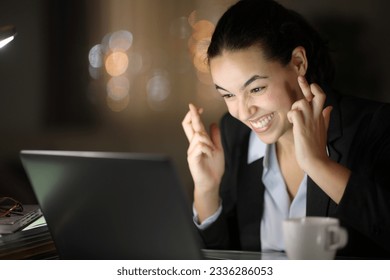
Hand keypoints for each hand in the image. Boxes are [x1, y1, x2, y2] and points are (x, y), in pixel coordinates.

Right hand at [182, 104, 223, 220]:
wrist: (212, 182)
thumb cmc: (213, 168)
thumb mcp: (218, 149)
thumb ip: (215, 137)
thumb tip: (214, 123)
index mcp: (198, 142)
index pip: (193, 125)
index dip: (194, 116)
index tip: (199, 108)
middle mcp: (193, 145)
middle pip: (189, 126)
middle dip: (192, 115)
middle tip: (193, 107)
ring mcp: (191, 151)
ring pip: (198, 136)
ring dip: (207, 140)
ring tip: (212, 149)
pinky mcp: (192, 158)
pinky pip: (199, 146)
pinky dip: (206, 147)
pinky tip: (209, 153)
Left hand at [287, 76, 332, 172]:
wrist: (315, 160)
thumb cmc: (317, 147)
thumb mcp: (323, 129)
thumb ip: (326, 117)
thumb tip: (330, 108)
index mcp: (320, 116)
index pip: (320, 97)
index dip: (315, 88)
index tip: (309, 83)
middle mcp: (316, 116)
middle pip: (316, 95)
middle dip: (306, 85)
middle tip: (300, 77)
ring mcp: (309, 120)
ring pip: (301, 103)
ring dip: (295, 107)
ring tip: (294, 117)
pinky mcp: (301, 126)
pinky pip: (294, 112)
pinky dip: (290, 115)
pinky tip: (292, 122)